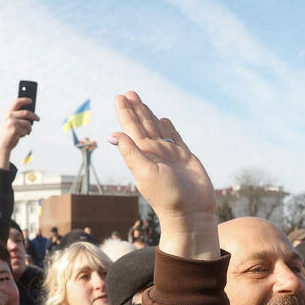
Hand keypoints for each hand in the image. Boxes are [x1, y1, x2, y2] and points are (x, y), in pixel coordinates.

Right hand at [0, 97, 39, 168]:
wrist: (2, 145)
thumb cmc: (8, 133)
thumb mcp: (10, 122)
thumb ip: (17, 116)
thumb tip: (30, 113)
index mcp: (7, 113)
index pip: (16, 102)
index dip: (24, 100)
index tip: (31, 101)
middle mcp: (9, 116)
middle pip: (26, 113)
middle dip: (33, 116)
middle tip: (38, 119)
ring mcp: (12, 122)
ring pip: (28, 123)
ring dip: (29, 128)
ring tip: (26, 132)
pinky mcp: (15, 129)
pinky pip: (27, 129)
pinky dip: (26, 133)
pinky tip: (21, 135)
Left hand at [110, 91, 218, 259]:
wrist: (190, 212)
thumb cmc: (166, 196)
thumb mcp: (145, 173)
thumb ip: (131, 153)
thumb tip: (113, 134)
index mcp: (142, 154)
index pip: (131, 128)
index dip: (126, 112)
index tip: (119, 97)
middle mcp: (154, 152)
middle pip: (143, 125)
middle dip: (135, 109)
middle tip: (128, 93)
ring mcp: (169, 154)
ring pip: (158, 128)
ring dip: (149, 115)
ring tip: (142, 101)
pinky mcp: (185, 157)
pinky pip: (175, 137)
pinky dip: (168, 127)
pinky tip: (163, 120)